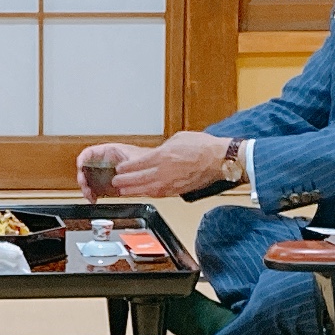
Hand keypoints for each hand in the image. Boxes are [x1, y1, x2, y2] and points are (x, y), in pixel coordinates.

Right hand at [75, 142, 148, 202]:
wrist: (153, 171)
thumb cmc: (146, 159)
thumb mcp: (138, 160)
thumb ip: (129, 166)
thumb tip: (119, 171)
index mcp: (109, 151)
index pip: (90, 152)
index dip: (82, 159)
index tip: (81, 167)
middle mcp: (104, 162)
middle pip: (85, 168)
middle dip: (82, 178)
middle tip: (85, 186)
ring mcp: (104, 174)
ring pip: (88, 180)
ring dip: (86, 189)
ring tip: (90, 196)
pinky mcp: (107, 184)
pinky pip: (95, 189)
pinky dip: (92, 195)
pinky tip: (94, 199)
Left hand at [109, 131, 235, 200]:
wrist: (219, 160)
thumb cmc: (202, 147)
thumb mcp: (177, 139)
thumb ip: (163, 149)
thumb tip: (156, 154)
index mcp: (162, 156)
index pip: (137, 164)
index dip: (126, 168)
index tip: (119, 169)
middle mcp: (164, 172)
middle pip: (138, 179)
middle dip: (124, 181)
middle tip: (115, 182)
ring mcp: (170, 183)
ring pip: (146, 190)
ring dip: (133, 191)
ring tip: (123, 191)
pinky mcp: (177, 191)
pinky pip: (158, 194)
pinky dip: (147, 194)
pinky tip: (143, 194)